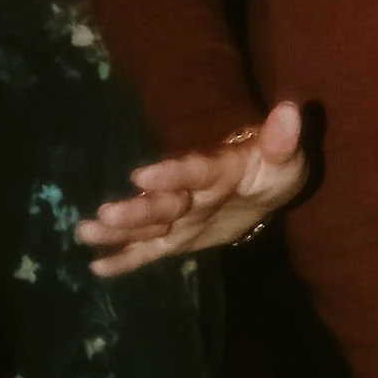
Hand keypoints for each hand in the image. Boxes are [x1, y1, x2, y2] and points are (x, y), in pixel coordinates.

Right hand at [75, 99, 307, 277]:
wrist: (262, 189)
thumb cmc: (273, 169)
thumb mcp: (286, 158)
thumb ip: (283, 141)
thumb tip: (292, 110)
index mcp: (216, 170)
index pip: (194, 170)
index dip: (171, 174)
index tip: (141, 177)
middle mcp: (190, 193)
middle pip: (162, 203)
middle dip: (135, 210)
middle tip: (104, 215)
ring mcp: (180, 217)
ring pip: (147, 225)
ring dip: (119, 230)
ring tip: (85, 232)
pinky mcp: (176, 240)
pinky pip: (149, 251)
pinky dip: (125, 259)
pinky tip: (96, 267)